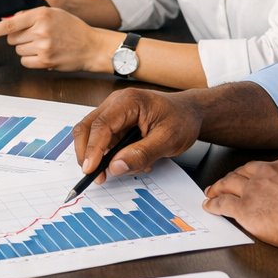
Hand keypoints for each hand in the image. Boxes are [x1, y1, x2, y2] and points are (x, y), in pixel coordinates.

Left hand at [0, 7, 118, 71]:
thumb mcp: (52, 14)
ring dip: (26, 49)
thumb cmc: (72, 29)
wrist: (92, 46)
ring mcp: (43, 46)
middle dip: (19, 38)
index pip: (10, 23)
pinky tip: (44, 54)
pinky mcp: (45, 61)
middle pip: (12, 38)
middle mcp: (41, 29)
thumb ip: (29, 16)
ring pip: (18, 50)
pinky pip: (25, 62)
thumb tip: (7, 21)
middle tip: (36, 36)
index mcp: (41, 14)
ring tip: (44, 44)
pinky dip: (32, 60)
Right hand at [71, 89, 200, 178]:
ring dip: (99, 157)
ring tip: (121, 168)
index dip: (93, 149)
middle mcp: (116, 103)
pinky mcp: (115, 123)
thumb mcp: (168, 140)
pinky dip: (109, 155)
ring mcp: (113, 112)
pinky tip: (128, 160)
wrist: (190, 113)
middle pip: (87, 128)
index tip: (90, 169)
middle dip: (87, 154)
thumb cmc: (182, 119)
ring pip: (92, 136)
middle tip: (96, 176)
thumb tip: (115, 167)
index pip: (101, 125)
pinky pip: (104, 141)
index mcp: (129, 101)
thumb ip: (141, 154)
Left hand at [201, 153, 277, 249]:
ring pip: (229, 183)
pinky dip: (213, 204)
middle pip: (244, 171)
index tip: (253, 175)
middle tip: (226, 181)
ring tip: (212, 191)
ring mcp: (254, 189)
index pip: (266, 166)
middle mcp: (268, 173)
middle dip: (234, 176)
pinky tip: (209, 205)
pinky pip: (223, 203)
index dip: (256, 172)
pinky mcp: (244, 208)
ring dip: (218, 187)